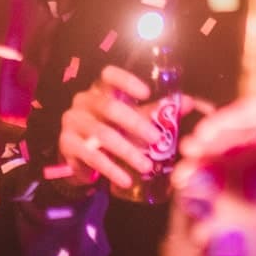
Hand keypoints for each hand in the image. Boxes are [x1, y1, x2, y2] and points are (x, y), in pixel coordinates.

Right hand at [57, 65, 163, 191]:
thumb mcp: (130, 118)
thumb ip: (156, 111)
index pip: (109, 75)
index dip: (126, 81)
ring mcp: (73, 122)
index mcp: (100, 90)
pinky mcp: (67, 144)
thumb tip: (188, 102)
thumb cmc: (111, 130)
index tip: (146, 93)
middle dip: (135, 123)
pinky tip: (126, 179)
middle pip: (110, 108)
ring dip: (127, 152)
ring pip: (102, 135)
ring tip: (146, 166)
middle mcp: (83, 102)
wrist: (79, 156)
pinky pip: (92, 157)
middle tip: (156, 138)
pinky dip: (111, 169)